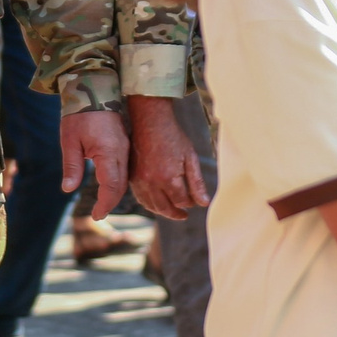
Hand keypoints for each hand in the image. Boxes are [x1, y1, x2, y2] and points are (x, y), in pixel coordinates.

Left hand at [59, 108, 130, 220]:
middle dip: (110, 202)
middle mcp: (122, 152)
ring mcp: (125, 147)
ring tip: (102, 204)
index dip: (105, 204)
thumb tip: (68, 189)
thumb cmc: (79, 115)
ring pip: (125, 177)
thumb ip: (72, 166)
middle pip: (121, 185)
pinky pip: (125, 168)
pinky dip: (117, 181)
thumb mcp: (69, 140)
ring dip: (115, 192)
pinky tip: (108, 186)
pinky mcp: (124, 144)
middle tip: (97, 214)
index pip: (112, 186)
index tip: (96, 216)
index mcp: (109, 152)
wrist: (94, 89)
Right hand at [126, 97, 208, 220]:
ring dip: (162, 211)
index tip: (195, 201)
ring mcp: (139, 180)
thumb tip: (204, 204)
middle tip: (184, 215)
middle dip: (176, 213)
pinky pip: (140, 197)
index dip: (190, 203)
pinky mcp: (132, 176)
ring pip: (151, 205)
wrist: (150, 121)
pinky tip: (157, 202)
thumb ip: (197, 183)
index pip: (181, 201)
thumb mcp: (190, 158)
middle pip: (165, 208)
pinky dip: (149, 203)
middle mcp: (151, 182)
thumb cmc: (173, 137)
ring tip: (172, 211)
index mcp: (168, 178)